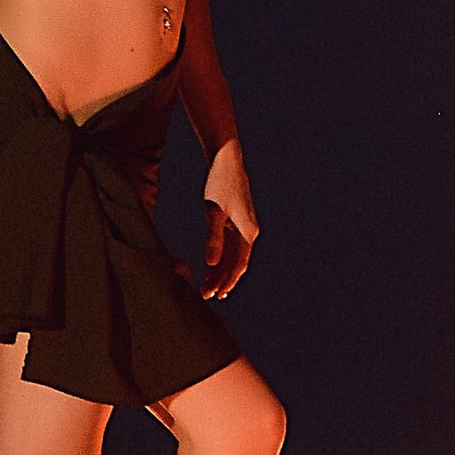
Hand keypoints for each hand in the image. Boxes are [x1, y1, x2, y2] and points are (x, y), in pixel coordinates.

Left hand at [201, 139, 258, 299]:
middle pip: (236, 263)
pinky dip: (220, 257)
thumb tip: (211, 264)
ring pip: (232, 256)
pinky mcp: (235, 220)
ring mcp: (242, 226)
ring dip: (220, 271)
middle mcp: (249, 231)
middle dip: (221, 280)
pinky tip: (210, 266)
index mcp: (248, 231)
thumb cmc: (220, 183)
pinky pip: (229, 246)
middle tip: (205, 295)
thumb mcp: (213, 211)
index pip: (238, 265)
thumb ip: (213, 239)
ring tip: (206, 286)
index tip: (214, 295)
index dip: (226, 282)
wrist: (225, 158)